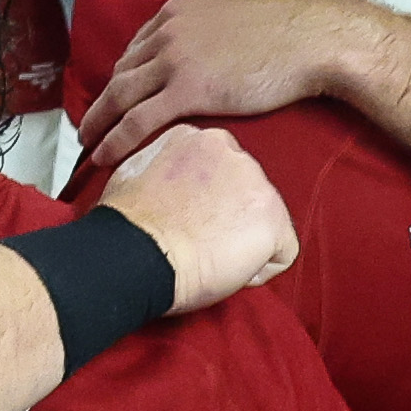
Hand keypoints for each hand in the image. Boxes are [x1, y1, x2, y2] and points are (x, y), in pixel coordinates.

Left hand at [78, 0, 367, 169]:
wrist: (310, 39)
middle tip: (91, 124)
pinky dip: (114, 141)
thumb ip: (214, 18)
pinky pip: (138, 121)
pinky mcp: (188, 91)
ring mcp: (174, 61)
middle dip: (103, 101)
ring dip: (97, 123)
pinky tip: (102, 157)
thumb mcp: (237, 6)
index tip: (117, 94)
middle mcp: (167, 33)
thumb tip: (218, 30)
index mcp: (177, 12)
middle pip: (122, 72)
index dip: (124, 74)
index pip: (137, 47)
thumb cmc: (288, 27)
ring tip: (87, 144)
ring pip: (120, 97)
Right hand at [93, 122, 297, 309]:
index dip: (206, 205)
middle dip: (229, 221)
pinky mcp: (273, 220)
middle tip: (196, 242)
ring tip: (206, 256)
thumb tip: (170, 180)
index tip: (184, 221)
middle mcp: (236, 153)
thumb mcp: (138, 171)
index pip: (223, 174)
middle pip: (247, 196)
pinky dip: (258, 270)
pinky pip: (282, 253)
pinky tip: (224, 269)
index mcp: (203, 139)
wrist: (135, 252)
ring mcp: (258, 185)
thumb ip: (167, 166)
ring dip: (242, 244)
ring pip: (266, 223)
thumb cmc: (128, 224)